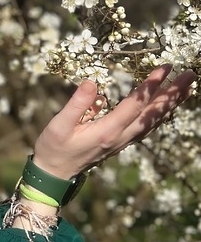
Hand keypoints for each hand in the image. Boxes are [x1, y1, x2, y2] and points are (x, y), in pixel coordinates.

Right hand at [32, 64, 195, 178]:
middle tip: (190, 75)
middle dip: (172, 94)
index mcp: (106, 131)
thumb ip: (76, 104)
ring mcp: (122, 142)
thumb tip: (92, 82)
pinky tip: (165, 108)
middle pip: (152, 114)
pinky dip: (160, 116)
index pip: (135, 105)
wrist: (54, 173)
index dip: (151, 85)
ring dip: (170, 104)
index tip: (164, 67)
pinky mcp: (120, 143)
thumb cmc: (54, 147)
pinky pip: (146, 128)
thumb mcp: (58, 125)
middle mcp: (120, 138)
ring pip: (152, 122)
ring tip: (186, 88)